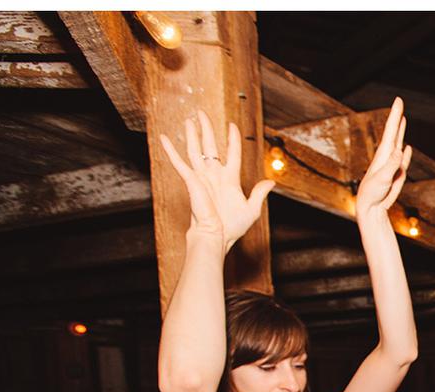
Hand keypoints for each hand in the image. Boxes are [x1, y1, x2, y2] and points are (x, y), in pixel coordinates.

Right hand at [158, 110, 273, 244]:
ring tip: (189, 119)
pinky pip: (179, 162)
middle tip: (201, 114)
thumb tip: (271, 181)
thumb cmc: (233, 226)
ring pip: (196, 150)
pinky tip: (163, 138)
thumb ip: (260, 193)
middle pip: (210, 146)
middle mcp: (215, 175)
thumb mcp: (252, 209)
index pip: (233, 153)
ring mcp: (202, 177)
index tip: (232, 126)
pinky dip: (170, 150)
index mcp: (230, 179)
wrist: (217, 235)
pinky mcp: (191, 181)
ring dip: (192, 134)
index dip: (233, 139)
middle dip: (206, 129)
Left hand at [355, 97, 411, 218]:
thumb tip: (401, 149)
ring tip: (402, 119)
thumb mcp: (382, 178)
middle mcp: (388, 156)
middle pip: (394, 132)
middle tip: (399, 102)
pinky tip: (408, 147)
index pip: (391, 130)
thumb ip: (392, 165)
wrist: (371, 207)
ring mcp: (393, 165)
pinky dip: (407, 153)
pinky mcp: (397, 174)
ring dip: (401, 131)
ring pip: (399, 143)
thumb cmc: (373, 192)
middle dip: (397, 117)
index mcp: (384, 154)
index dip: (395, 115)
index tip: (398, 101)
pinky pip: (404, 160)